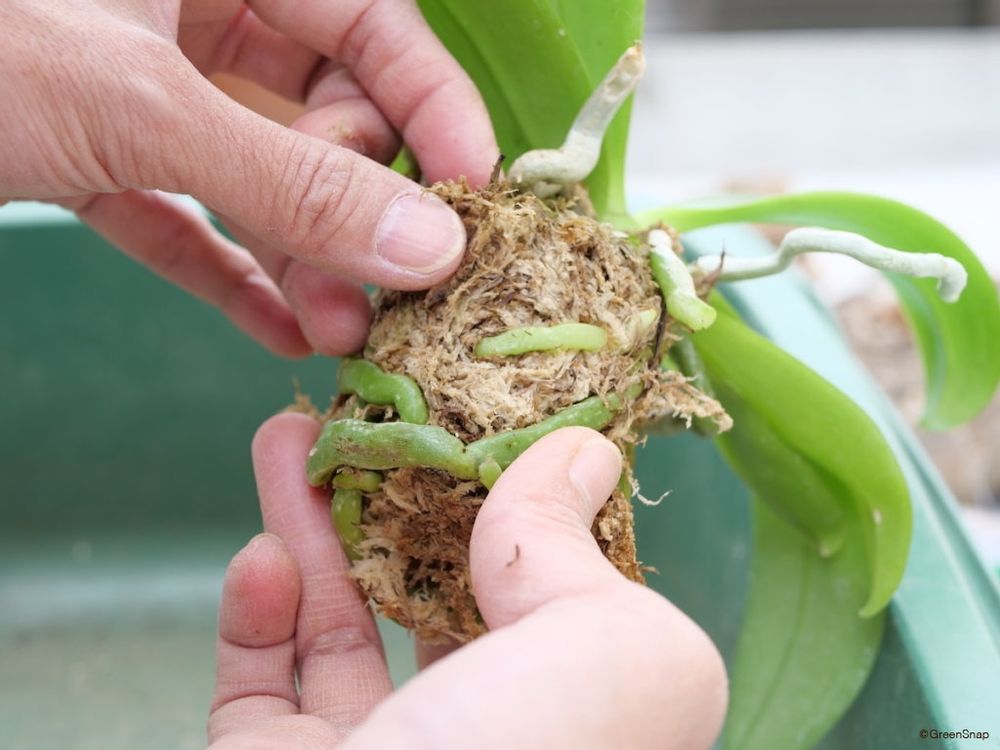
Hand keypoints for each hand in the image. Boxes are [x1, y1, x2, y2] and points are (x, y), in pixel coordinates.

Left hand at [0, 1, 496, 355]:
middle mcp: (188, 7)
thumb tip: (426, 243)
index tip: (474, 196)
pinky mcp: (92, 151)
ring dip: (304, 257)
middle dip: (357, 206)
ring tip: (339, 333)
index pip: (373, 19)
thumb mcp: (131, 103)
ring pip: (257, 171)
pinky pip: (184, 214)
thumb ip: (287, 179)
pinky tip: (276, 334)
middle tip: (385, 288)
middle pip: (321, 108)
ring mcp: (140, 84)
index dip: (433, 107)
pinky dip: (228, 273)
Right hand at [207, 414, 727, 748]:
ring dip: (307, 526)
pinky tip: (257, 556)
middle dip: (393, 498)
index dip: (515, 502)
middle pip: (432, 596)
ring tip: (283, 437)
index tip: (474, 421)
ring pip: (337, 627)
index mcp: (580, 724)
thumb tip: (579, 455)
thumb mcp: (610, 655)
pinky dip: (255, 613)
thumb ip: (582, 551)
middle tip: (361, 416)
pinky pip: (261, 689)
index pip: (550, 595)